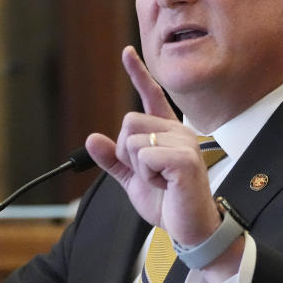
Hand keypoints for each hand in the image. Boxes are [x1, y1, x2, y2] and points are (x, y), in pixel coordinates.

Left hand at [86, 46, 220, 246]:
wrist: (190, 230)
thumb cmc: (168, 204)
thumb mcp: (133, 181)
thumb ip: (114, 160)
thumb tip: (92, 139)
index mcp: (168, 133)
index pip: (151, 96)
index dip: (138, 74)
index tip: (127, 52)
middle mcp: (179, 132)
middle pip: (129, 121)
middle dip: (127, 152)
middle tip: (148, 174)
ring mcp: (184, 143)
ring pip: (134, 140)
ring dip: (138, 168)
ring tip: (160, 181)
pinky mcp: (185, 159)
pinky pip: (145, 157)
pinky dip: (147, 176)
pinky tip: (166, 185)